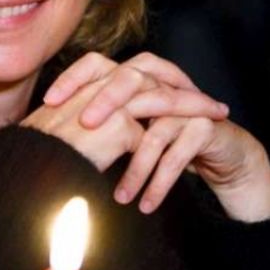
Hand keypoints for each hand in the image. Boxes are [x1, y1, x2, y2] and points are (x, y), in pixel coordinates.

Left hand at [44, 52, 269, 220]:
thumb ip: (94, 127)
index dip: (73, 78)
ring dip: (136, 168)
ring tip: (119, 196)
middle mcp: (160, 85)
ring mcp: (184, 104)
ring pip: (154, 130)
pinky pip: (178, 154)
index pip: (98, 64)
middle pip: (130, 81)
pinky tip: (147, 204)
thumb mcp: (125, 132)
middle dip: (106, 102)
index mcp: (135, 80)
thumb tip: (46, 135)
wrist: (224, 155)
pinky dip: (160, 182)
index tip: (49, 102)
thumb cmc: (167, 144)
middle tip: (85, 127)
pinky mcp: (205, 126)